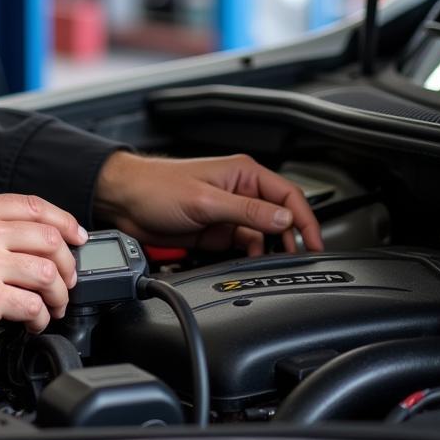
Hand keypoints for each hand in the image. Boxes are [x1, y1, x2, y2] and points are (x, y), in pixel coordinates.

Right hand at [0, 192, 86, 345]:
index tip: (76, 236)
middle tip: (67, 279)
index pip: (35, 207)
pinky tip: (34, 322)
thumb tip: (10, 232)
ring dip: (59, 293)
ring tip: (53, 305)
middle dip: (67, 263)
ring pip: (47, 273)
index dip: (64, 222)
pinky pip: (31, 305)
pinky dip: (40, 317)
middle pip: (49, 239)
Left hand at [94, 151, 323, 255]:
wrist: (124, 201)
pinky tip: (250, 264)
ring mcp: (228, 213)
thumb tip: (284, 219)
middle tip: (298, 261)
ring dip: (270, 250)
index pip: (288, 194)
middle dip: (291, 238)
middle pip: (280, 217)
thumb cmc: (156, 187)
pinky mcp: (216, 231)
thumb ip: (247, 211)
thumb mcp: (205, 200)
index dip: (306, 219)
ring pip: (264, 235)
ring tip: (273, 265)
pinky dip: (251, 256)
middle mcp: (239, 192)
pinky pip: (244, 246)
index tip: (316, 243)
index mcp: (242, 174)